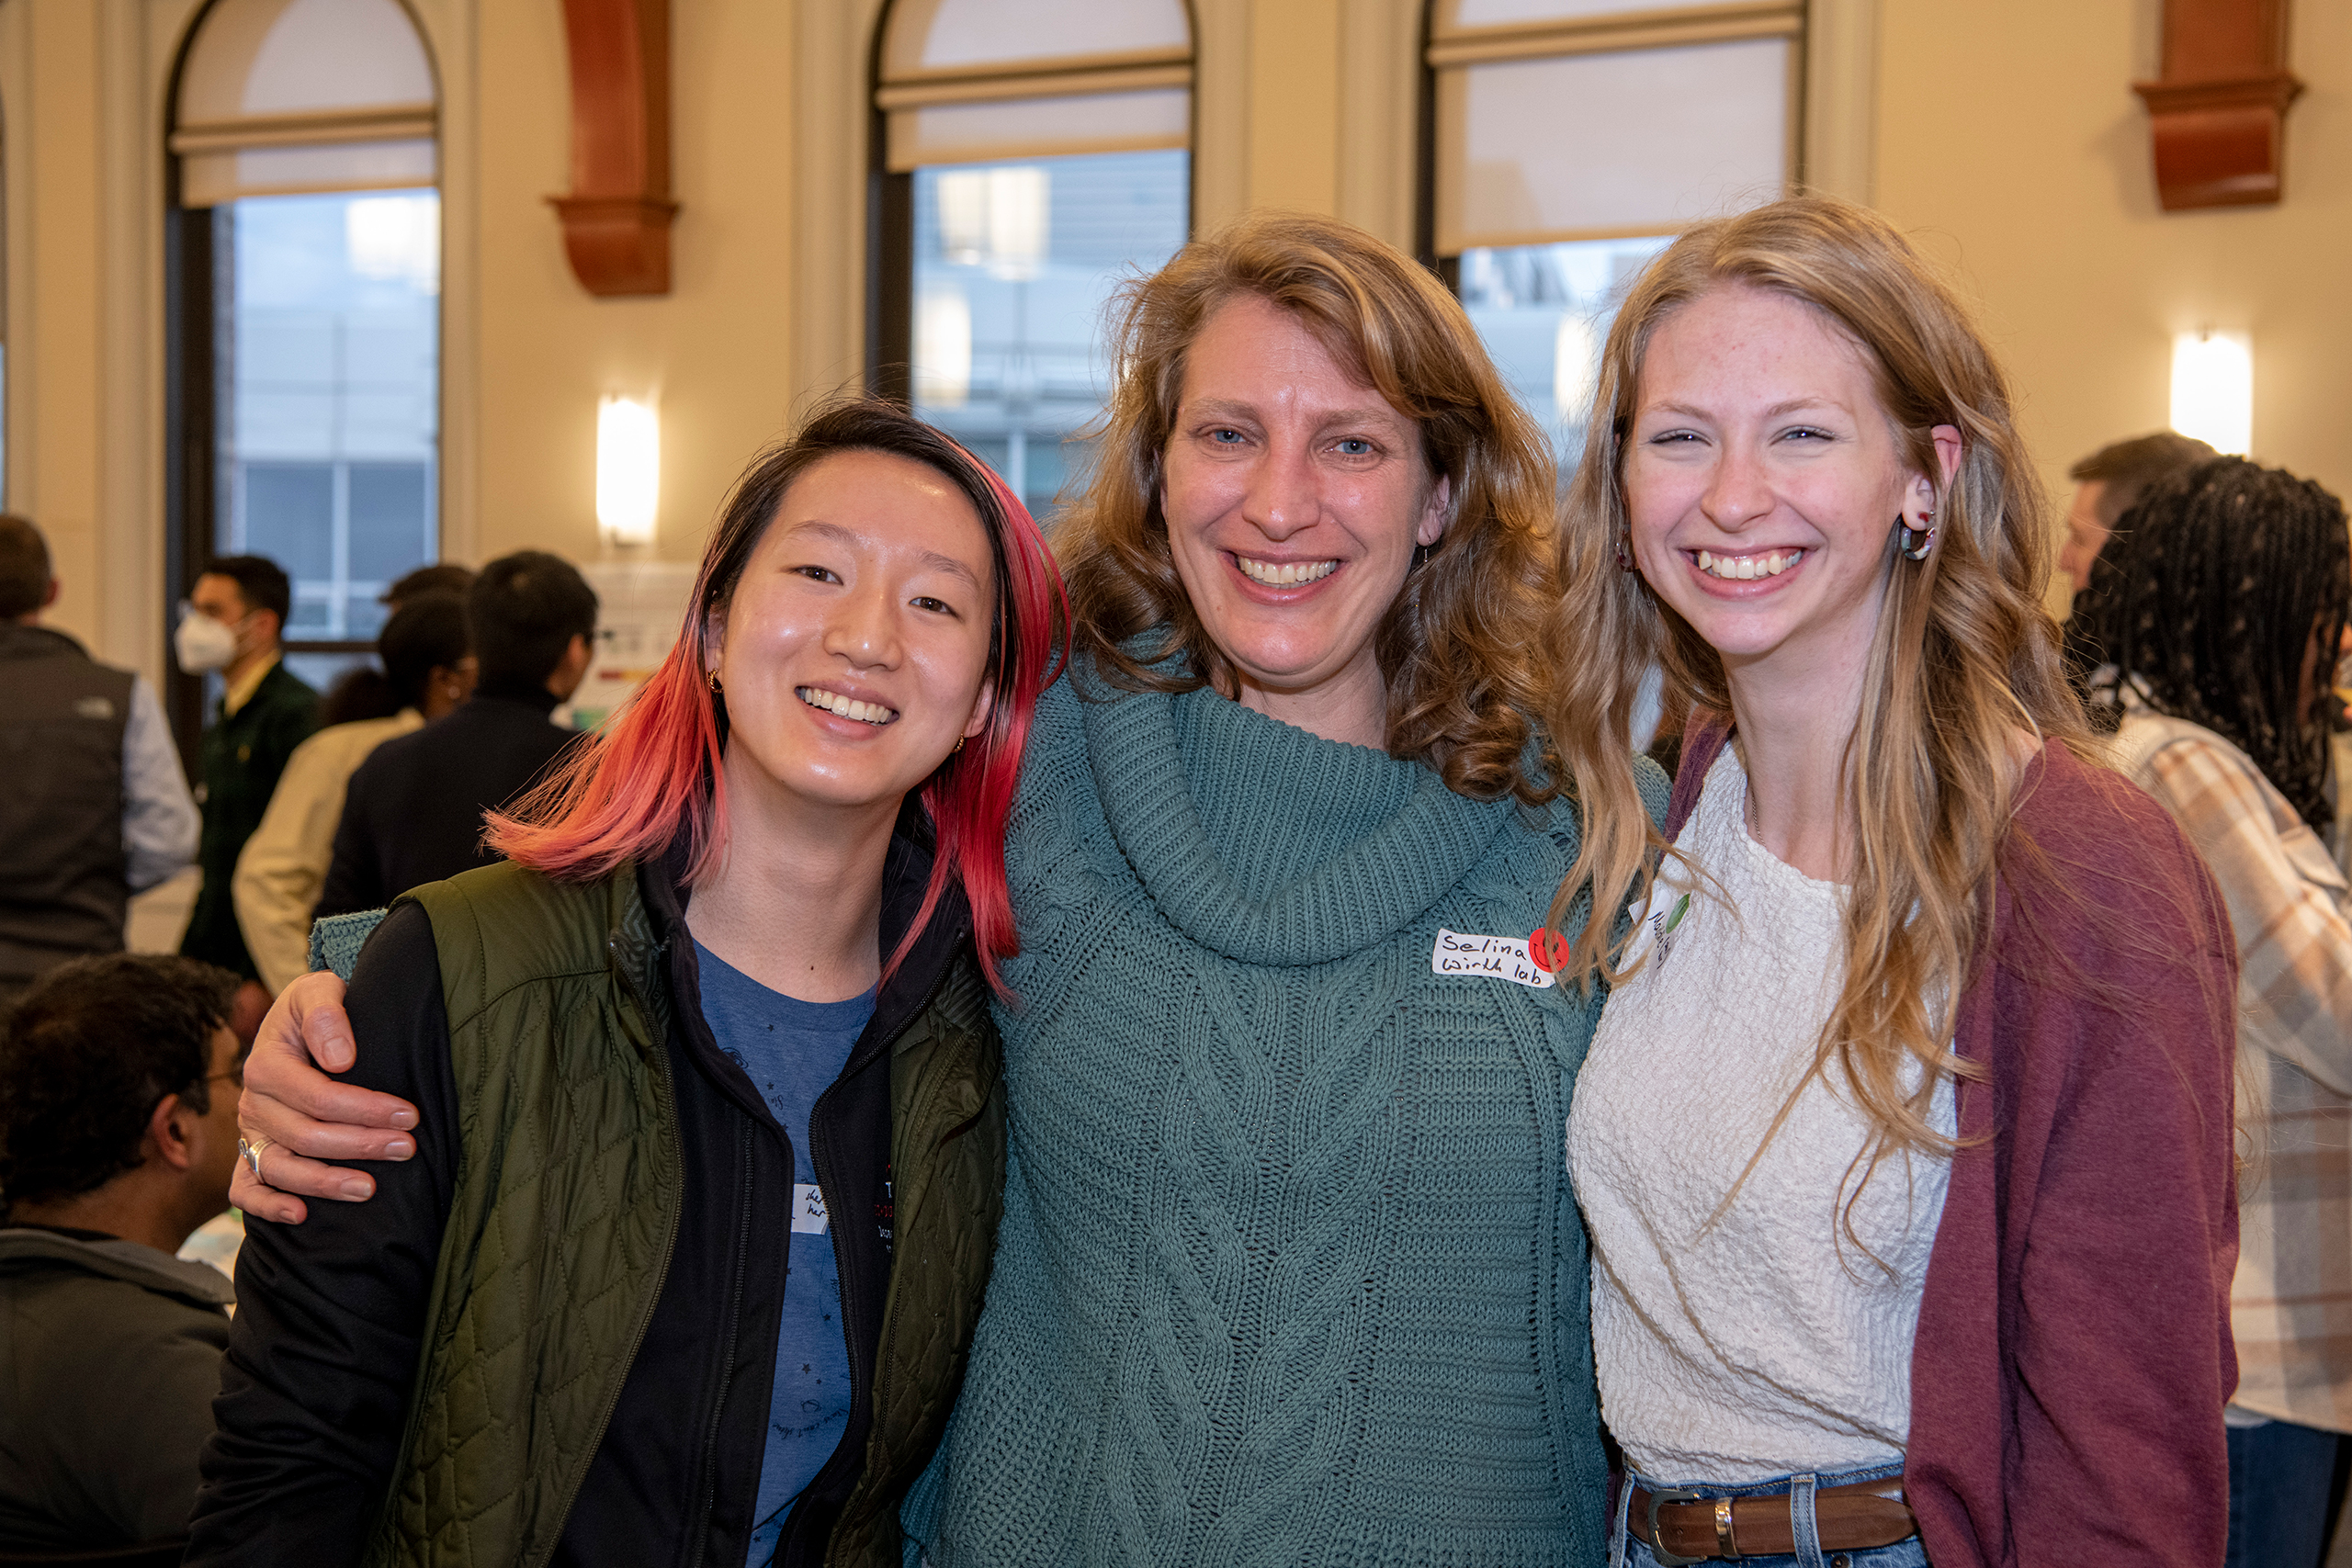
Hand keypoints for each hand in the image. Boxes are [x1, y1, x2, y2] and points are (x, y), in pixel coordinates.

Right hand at [230, 969, 420, 1223]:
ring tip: (368, 1189)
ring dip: (323, 1183)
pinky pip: (245, 1189)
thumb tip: (341, 1058)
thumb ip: (327, 1013)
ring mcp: (249, 1132)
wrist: (303, 1023)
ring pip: (278, 1168)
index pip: (317, 1096)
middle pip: (304, 1135)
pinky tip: (300, 1216)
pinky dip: (266, 1206)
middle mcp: (253, 1102)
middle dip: (359, 1145)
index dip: (363, 1109)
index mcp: (266, 1063)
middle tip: (407, 1148)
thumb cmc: (320, 1008)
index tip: (409, 1115)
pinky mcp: (250, 1154)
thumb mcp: (321, 991)